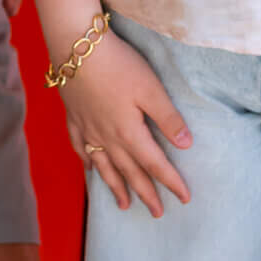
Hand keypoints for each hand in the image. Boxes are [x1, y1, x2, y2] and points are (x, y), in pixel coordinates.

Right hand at [57, 35, 193, 217]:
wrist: (75, 46)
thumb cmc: (118, 64)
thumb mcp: (151, 89)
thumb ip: (168, 118)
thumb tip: (186, 145)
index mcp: (129, 133)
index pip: (155, 164)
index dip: (171, 182)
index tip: (185, 198)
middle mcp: (107, 138)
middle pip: (130, 172)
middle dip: (145, 193)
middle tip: (157, 214)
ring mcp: (87, 129)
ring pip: (104, 166)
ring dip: (115, 187)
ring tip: (124, 205)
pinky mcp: (74, 117)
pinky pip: (81, 148)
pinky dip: (87, 162)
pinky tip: (91, 169)